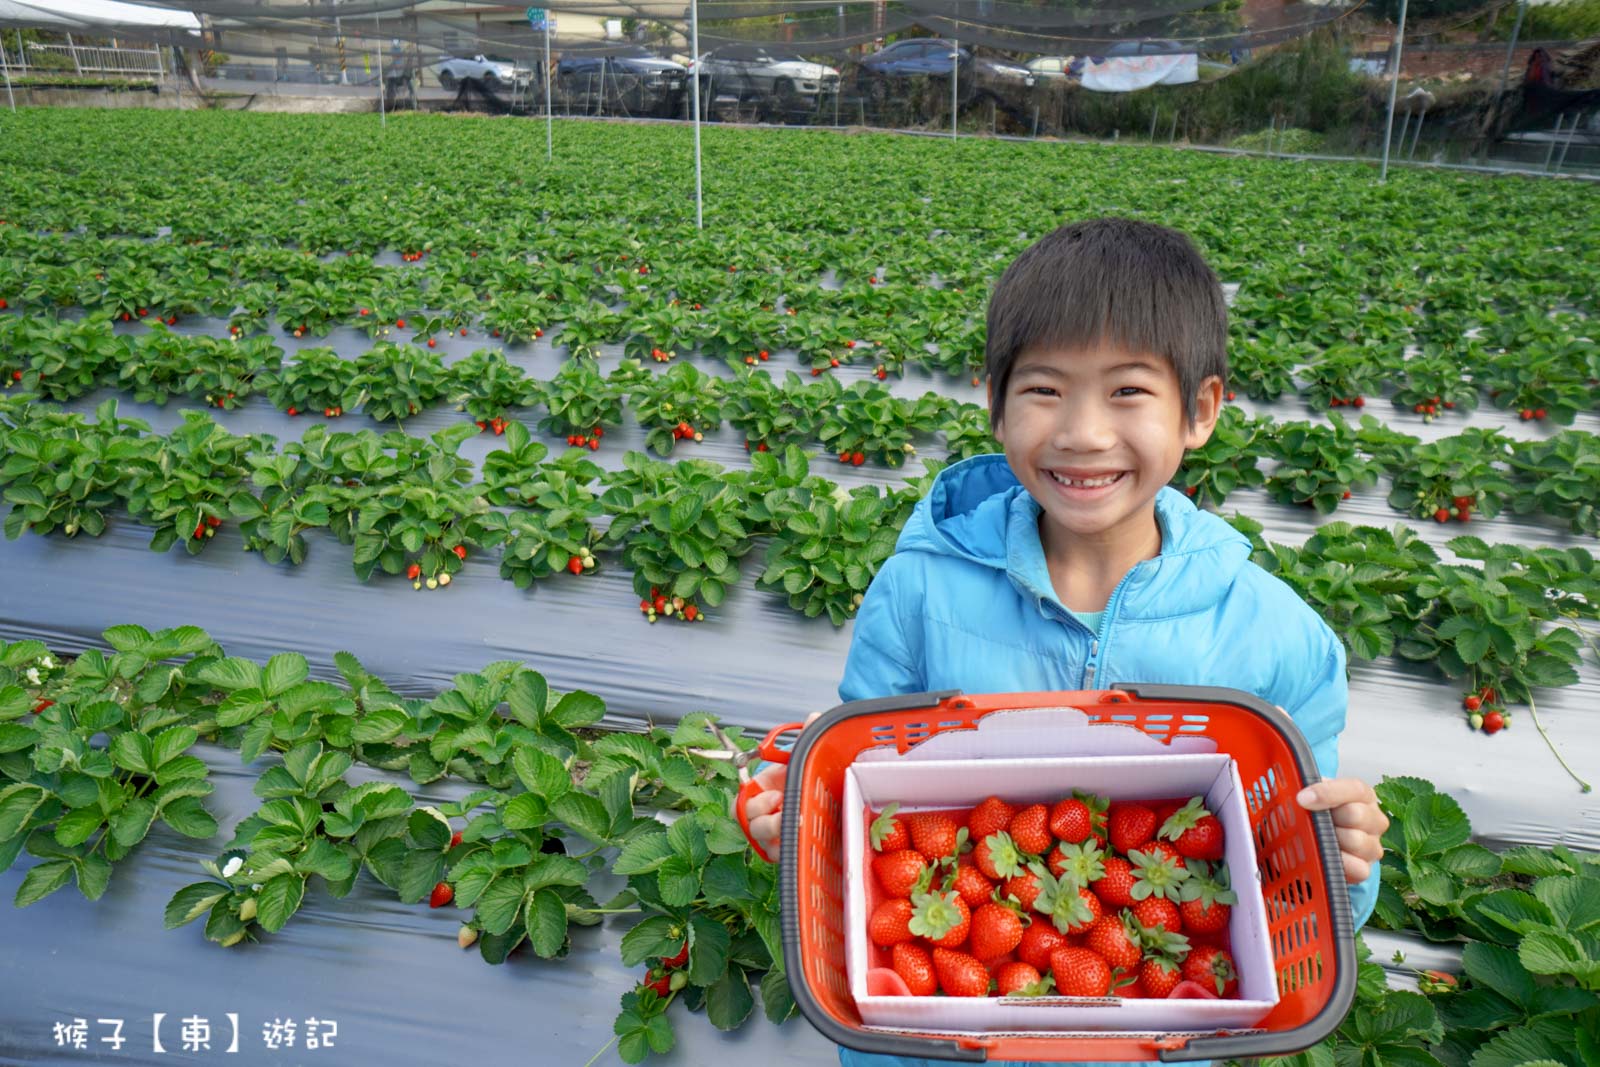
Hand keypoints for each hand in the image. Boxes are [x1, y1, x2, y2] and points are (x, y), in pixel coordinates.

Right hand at [734, 712, 819, 861]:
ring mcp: (771, 832)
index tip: (775, 794)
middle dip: (762, 815)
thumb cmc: (809, 778)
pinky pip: (773, 853)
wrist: (826, 798)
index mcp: (762, 790)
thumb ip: (806, 738)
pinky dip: (784, 845)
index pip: (739, 802)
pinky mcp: (782, 848)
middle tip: (784, 805)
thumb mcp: (806, 757)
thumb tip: (815, 716)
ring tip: (795, 819)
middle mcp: (763, 812)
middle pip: (746, 821)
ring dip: (774, 828)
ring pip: (759, 837)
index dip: (752, 801)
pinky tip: (800, 836)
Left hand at [1296, 777, 1387, 884]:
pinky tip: (1322, 856)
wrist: (1314, 841)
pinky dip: (1335, 862)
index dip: (1326, 793)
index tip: (1302, 798)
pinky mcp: (1366, 868)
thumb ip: (1305, 789)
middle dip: (1327, 819)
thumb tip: (1297, 796)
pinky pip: (1357, 867)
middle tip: (1310, 822)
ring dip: (1329, 840)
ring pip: (1355, 840)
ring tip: (1316, 839)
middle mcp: (1374, 819)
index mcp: (1362, 795)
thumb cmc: (1315, 814)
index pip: (1353, 788)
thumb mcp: (1310, 795)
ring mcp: (1372, 845)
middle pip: (1355, 814)